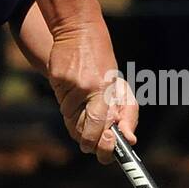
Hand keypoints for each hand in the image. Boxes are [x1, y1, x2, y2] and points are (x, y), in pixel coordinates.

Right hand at [46, 18, 137, 162]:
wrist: (79, 32)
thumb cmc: (104, 64)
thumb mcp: (121, 86)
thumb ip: (127, 113)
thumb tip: (130, 140)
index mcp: (108, 91)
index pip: (103, 127)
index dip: (104, 146)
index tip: (106, 155)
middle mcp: (90, 89)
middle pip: (83, 130)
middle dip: (88, 142)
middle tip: (91, 145)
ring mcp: (71, 85)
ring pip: (71, 121)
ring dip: (77, 123)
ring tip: (85, 111)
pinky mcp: (58, 80)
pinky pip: (62, 106)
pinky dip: (69, 109)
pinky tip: (74, 97)